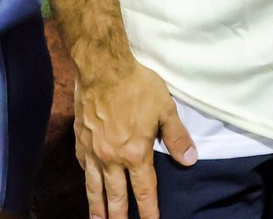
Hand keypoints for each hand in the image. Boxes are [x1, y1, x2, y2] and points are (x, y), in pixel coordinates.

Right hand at [74, 62, 196, 218]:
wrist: (103, 70)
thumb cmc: (137, 86)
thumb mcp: (165, 108)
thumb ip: (176, 137)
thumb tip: (189, 160)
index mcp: (136, 153)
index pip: (144, 191)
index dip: (149, 211)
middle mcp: (113, 160)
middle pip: (117, 197)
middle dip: (120, 217)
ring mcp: (94, 153)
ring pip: (95, 189)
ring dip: (99, 209)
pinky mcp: (80, 143)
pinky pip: (84, 169)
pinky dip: (87, 181)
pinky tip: (89, 186)